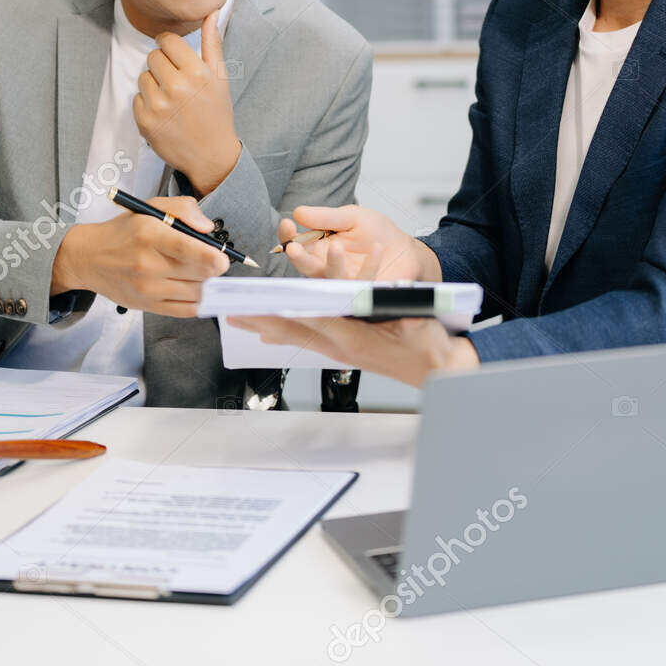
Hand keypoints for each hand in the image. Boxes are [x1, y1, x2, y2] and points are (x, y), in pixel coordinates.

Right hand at [51, 195, 228, 315]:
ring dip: (207, 283)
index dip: (210, 257)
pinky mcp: (147, 306)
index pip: (185, 249)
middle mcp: (147, 264)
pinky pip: (185, 310)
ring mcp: (147, 289)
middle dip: (213, 268)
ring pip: (195, 293)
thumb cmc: (124, 232)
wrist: (89, 258)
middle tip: (215, 260)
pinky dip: (198, 301)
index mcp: (149, 235)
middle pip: (196, 273)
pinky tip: (197, 288)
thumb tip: (207, 228)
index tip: (224, 259)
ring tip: (202, 271)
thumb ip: (183, 209)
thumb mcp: (150, 207)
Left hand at [133, 11, 240, 195]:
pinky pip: (136, 98)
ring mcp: (158, 106)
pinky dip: (147, 103)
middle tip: (177, 81)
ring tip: (171, 99)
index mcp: (196, 72)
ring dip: (154, 84)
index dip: (170, 46)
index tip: (174, 55)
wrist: (211, 155)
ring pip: (143, 76)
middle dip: (163, 65)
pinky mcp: (144, 121)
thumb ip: (212, 42)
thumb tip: (211, 12)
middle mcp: (176, 87)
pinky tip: (164, 114)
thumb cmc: (217, 113)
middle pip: (153, 56)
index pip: (167, 41)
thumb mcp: (220, 77)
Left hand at [229, 312, 478, 387]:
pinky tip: (267, 334)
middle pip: (291, 328)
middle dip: (260, 319)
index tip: (257, 303)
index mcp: (352, 336)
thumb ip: (399, 312)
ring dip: (265, 326)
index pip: (309, 319)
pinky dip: (283, 333)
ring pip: (294, 334)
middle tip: (230, 312)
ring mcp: (338, 348)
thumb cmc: (427, 346)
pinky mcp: (342, 348)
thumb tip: (385, 296)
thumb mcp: (416, 324)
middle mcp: (339, 343)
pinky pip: (305, 339)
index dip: (280, 310)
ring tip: (240, 318)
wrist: (435, 370)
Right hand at [278, 204, 441, 282]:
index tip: (287, 224)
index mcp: (318, 249)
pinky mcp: (365, 293)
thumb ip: (326, 217)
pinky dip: (371, 265)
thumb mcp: (351, 217)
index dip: (288, 237)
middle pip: (306, 268)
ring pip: (331, 280)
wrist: (404, 248)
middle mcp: (326, 269)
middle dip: (298, 258)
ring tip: (336, 246)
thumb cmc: (375, 231)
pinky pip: (363, 283)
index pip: (295, 245)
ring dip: (332, 265)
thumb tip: (297, 212)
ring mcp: (344, 283)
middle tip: (293, 248)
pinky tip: (378, 248)